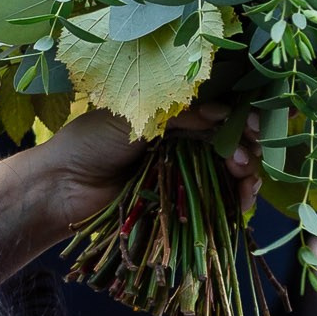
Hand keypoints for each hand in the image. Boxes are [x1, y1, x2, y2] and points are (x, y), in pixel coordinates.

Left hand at [40, 104, 260, 231]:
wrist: (62, 186)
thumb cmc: (91, 142)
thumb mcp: (138, 117)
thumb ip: (182, 114)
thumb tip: (227, 112)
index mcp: (170, 115)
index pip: (218, 114)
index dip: (240, 121)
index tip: (254, 127)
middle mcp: (181, 142)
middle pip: (229, 144)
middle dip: (247, 150)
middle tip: (244, 158)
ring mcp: (182, 172)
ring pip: (228, 173)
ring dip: (246, 177)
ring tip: (246, 182)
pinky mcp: (178, 202)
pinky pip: (214, 200)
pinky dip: (234, 201)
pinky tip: (243, 203)